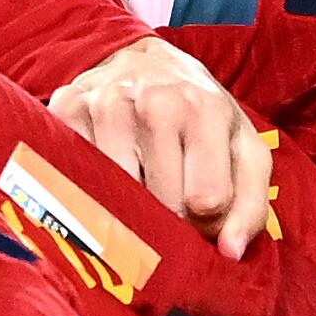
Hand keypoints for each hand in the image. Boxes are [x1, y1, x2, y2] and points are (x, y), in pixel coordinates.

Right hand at [42, 39, 271, 256]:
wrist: (143, 62)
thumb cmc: (200, 115)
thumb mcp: (243, 149)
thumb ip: (250, 204)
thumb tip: (229, 252)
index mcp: (204, 110)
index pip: (206, 201)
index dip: (206, 222)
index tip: (202, 213)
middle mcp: (153, 103)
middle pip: (161, 204)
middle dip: (170, 219)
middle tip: (170, 205)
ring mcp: (105, 106)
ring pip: (117, 197)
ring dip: (130, 209)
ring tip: (141, 189)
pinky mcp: (66, 111)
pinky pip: (77, 180)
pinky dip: (94, 191)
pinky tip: (109, 176)